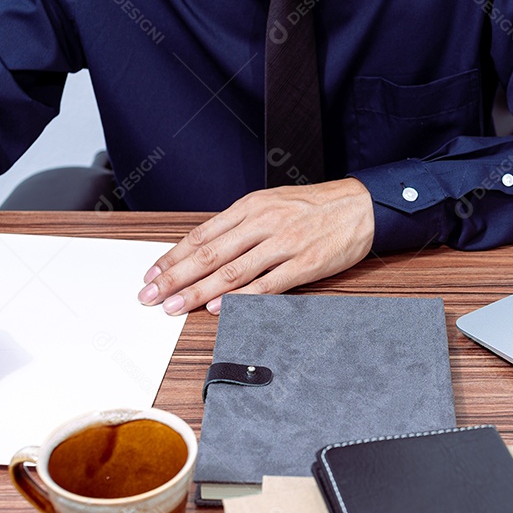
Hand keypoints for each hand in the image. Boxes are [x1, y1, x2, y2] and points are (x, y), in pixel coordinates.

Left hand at [138, 178, 374, 313]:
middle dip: (175, 277)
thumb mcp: (272, 203)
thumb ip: (241, 225)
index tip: (152, 275)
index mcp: (251, 207)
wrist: (361, 206)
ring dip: (198, 292)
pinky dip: (240, 298)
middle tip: (151, 296)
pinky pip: (266, 284)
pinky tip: (218, 308)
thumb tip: (206, 250)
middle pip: (209, 254)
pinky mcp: (304, 264)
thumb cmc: (315, 207)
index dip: (173, 257)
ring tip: (175, 307)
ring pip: (231, 271)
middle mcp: (263, 222)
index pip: (202, 235)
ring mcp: (283, 243)